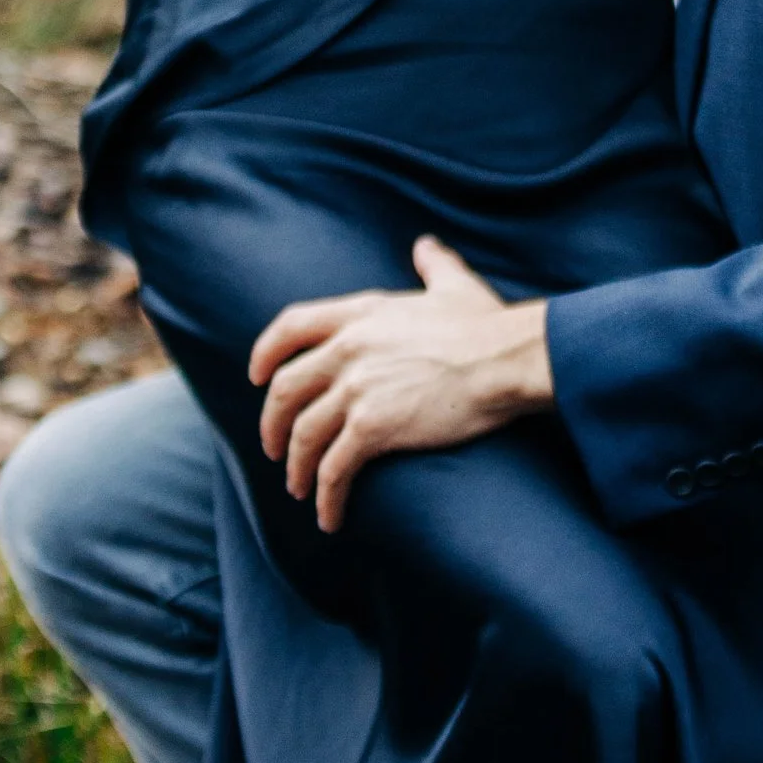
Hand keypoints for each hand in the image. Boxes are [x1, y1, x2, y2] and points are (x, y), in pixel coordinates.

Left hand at [248, 237, 554, 529]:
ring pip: (304, 435)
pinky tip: (330, 516)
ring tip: (302, 490)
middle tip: (274, 448)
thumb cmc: (487, 326)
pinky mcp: (374, 427)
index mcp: (361, 313)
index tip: (255, 377)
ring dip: (297, 468)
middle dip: (272, 425)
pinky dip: (326, 496)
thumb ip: (433, 263)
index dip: (265, 353)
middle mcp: (348, 348)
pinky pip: (335, 470)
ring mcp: (357, 388)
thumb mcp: (454, 284)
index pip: (291, 326)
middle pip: (285, 389)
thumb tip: (425, 246)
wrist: (508, 360)